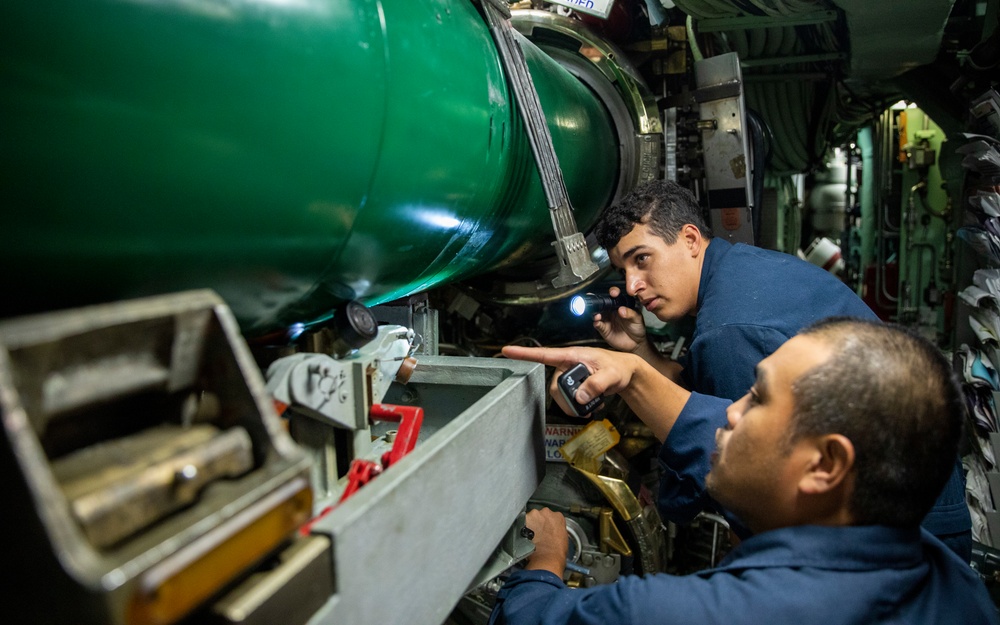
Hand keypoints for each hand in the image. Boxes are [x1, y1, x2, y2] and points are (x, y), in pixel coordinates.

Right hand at [501, 344, 638, 416]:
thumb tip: (579, 396)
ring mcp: (570, 375)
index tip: (507, 350)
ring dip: (573, 404)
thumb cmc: (619, 368)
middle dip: (566, 400)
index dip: (525, 353)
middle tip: (585, 407)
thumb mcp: (612, 375)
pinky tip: (590, 405)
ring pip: (560, 394)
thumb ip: (596, 385)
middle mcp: (568, 364)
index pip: (545, 354)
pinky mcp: (574, 384)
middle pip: (554, 385)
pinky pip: (567, 398)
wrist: (626, 373)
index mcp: (573, 356)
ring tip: (591, 406)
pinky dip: (577, 405)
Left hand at [524, 507, 567, 575]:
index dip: (548, 523)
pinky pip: (521, 523)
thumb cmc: (557, 552)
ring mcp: (534, 515)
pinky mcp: (523, 520)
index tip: (545, 529)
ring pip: (530, 518)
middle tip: (537, 533)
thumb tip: (552, 530)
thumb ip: (557, 529)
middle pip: (540, 515)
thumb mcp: (563, 538)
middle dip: (538, 522)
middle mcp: (546, 512)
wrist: (547, 559)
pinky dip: (522, 528)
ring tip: (530, 536)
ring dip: (530, 524)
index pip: (552, 516)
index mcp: (558, 516)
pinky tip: (524, 537)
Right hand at [592, 286, 646, 353]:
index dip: (613, 292)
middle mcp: (612, 311)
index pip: (615, 296)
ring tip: (598, 315)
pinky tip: (597, 322)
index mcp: (620, 305)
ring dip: (596, 313)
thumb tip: (622, 309)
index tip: (614, 293)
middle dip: (599, 301)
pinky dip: (596, 323)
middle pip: (603, 303)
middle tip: (599, 302)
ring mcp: (607, 319)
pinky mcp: (604, 328)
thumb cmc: (637, 328)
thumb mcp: (637, 319)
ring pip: (598, 313)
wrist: (636, 343)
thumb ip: (630, 313)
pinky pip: (598, 324)